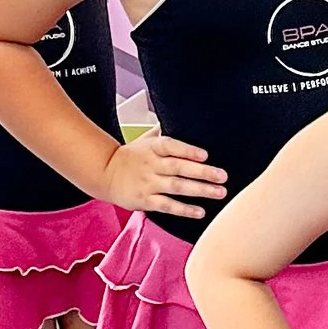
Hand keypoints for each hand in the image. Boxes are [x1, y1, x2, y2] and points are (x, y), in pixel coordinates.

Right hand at [102, 129, 225, 220]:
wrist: (104, 174)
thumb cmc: (131, 157)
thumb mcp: (145, 140)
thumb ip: (163, 133)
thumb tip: (182, 116)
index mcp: (153, 148)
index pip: (171, 146)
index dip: (188, 150)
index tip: (205, 155)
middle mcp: (151, 165)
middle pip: (179, 168)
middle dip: (202, 172)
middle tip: (223, 176)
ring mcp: (148, 184)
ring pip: (177, 187)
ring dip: (200, 190)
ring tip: (220, 192)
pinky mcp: (145, 200)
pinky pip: (167, 205)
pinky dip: (184, 209)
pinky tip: (200, 212)